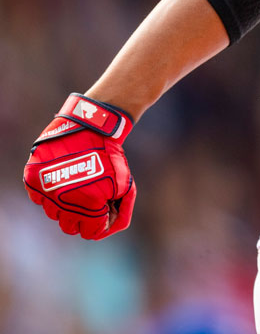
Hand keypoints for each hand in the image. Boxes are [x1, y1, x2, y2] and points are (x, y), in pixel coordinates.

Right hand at [23, 93, 135, 239]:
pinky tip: (62, 179)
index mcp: (88, 205)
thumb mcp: (127, 184)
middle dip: (83, 218)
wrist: (90, 127)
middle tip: (90, 200)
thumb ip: (123, 212)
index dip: (101, 222)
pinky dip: (49, 193)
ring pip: (53, 214)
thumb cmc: (110, 158)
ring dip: (65, 205)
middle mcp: (63, 201)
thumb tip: (107, 229)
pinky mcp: (32, 179)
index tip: (105, 209)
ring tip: (77, 186)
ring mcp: (45, 190)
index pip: (91, 233)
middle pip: (70, 228)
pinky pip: (38, 199)